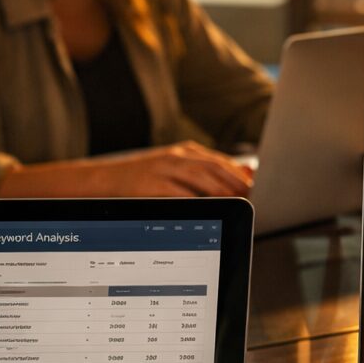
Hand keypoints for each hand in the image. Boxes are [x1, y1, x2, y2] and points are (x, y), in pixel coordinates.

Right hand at [88, 142, 253, 196]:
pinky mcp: (151, 184)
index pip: (221, 162)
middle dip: (237, 182)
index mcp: (186, 153)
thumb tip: (245, 174)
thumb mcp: (177, 171)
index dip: (242, 175)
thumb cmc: (145, 180)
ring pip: (199, 177)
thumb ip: (208, 173)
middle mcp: (176, 157)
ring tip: (238, 200)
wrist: (103, 180)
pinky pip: (178, 193)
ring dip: (221, 189)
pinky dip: (196, 200)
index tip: (260, 187)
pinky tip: (209, 209)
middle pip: (214, 168)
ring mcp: (163, 169)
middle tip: (254, 196)